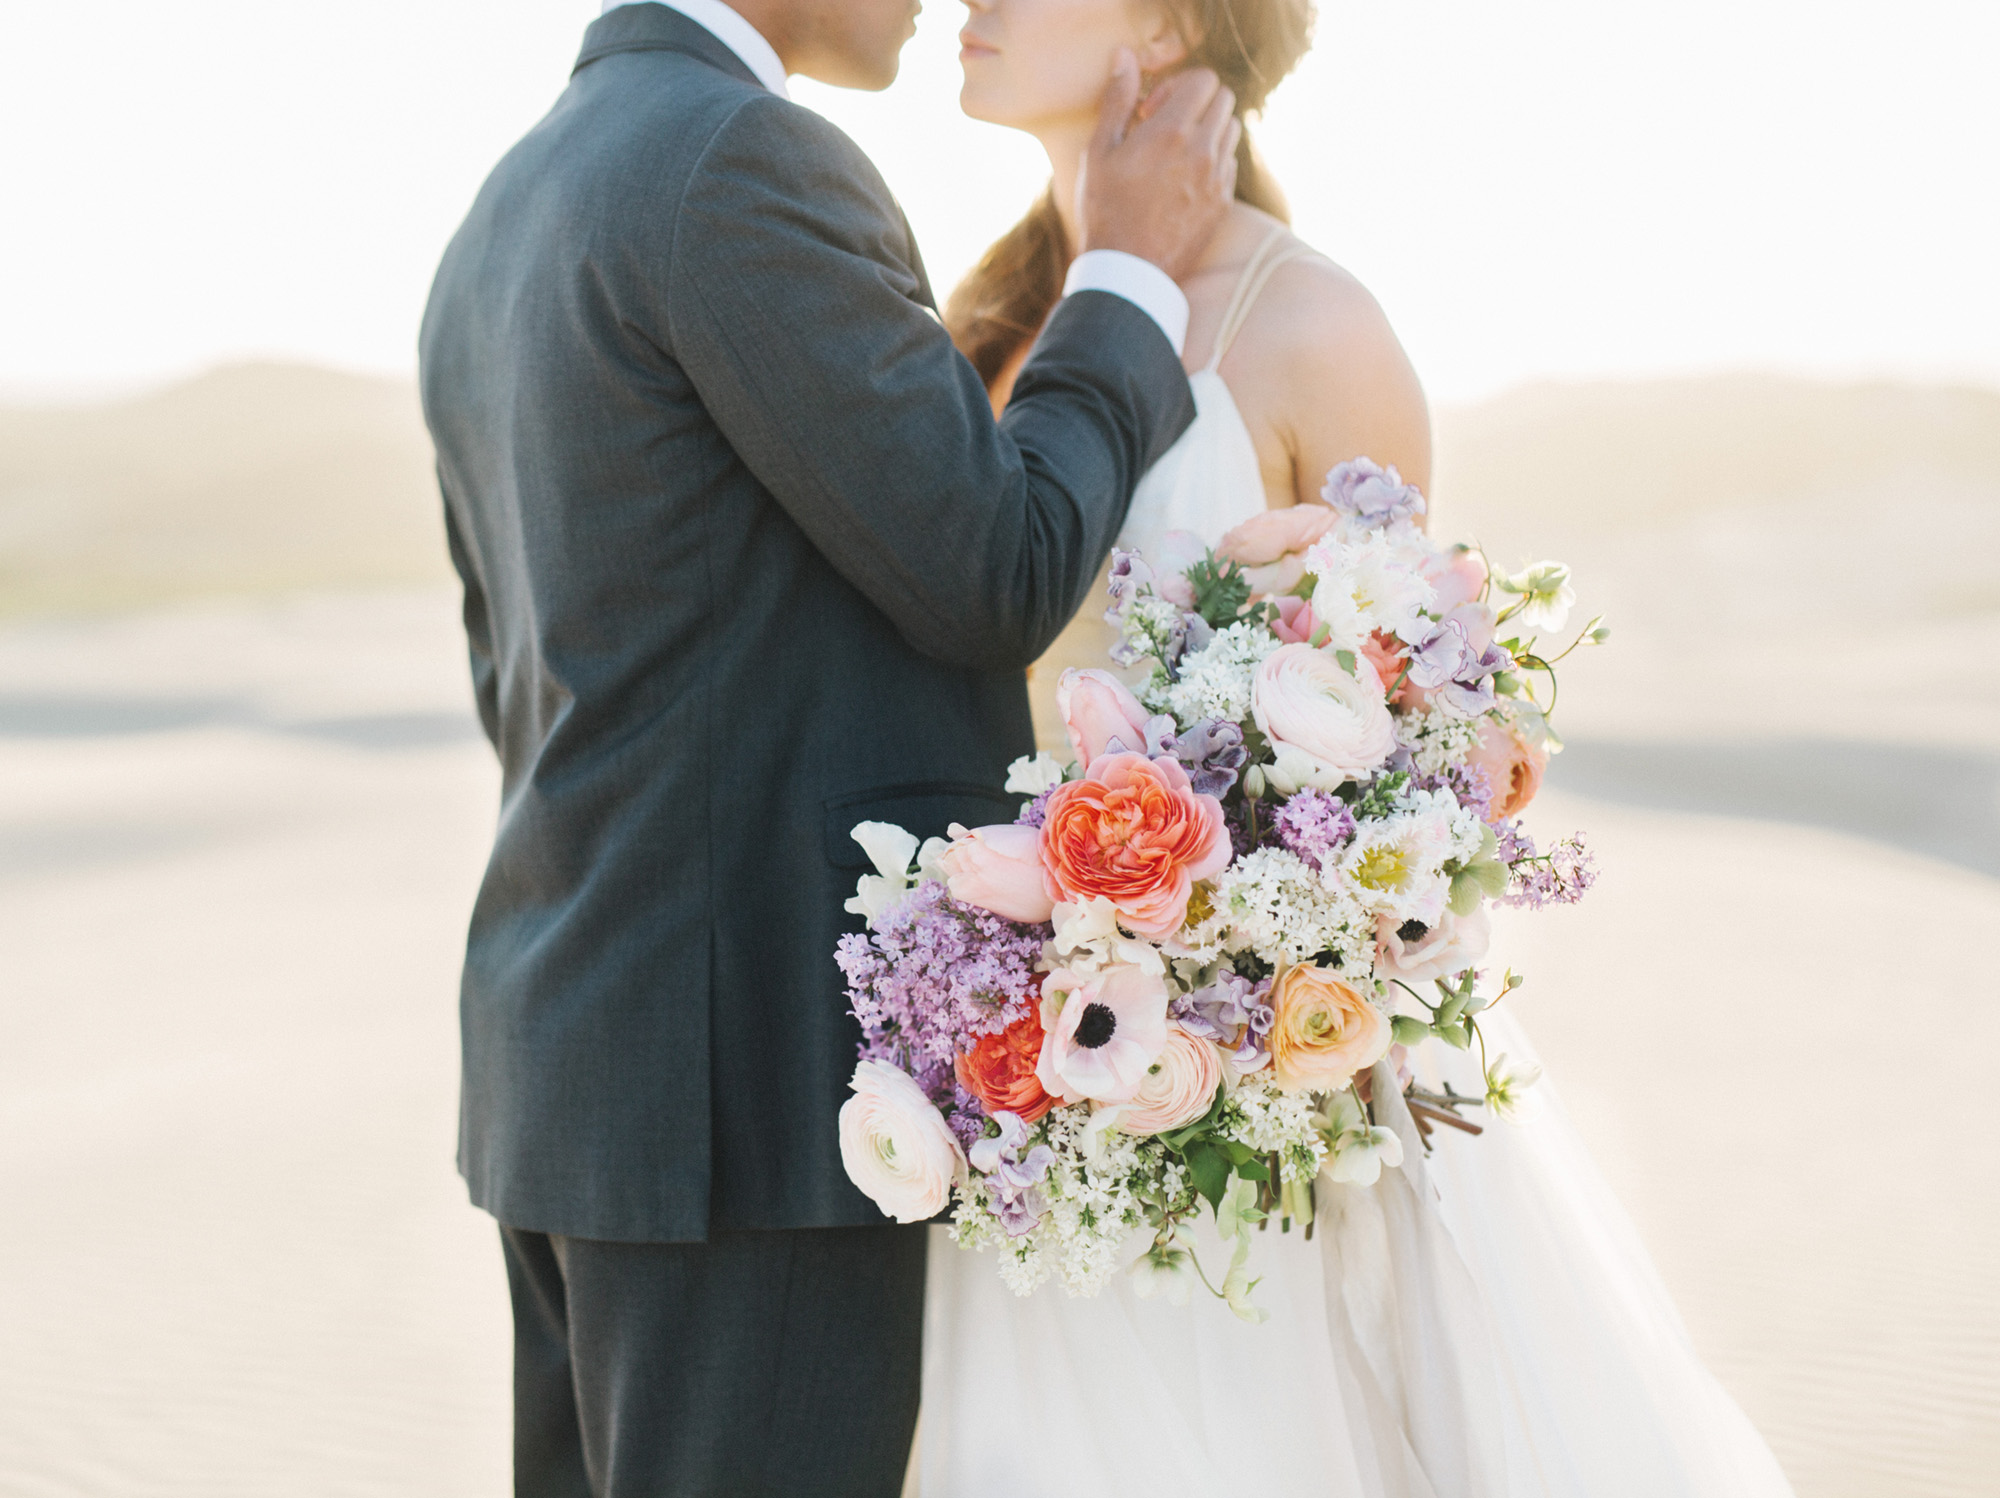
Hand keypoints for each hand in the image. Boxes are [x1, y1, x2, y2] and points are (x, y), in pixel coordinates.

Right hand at [1076, 52, 1240, 280]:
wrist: (1128, 271)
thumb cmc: (1105, 209)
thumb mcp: (1100, 151)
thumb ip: (1117, 99)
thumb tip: (1125, 57)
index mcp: (1172, 131)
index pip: (1205, 80)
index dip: (1179, 85)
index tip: (1153, 108)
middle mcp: (1202, 151)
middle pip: (1223, 100)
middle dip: (1197, 103)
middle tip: (1165, 126)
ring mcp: (1217, 179)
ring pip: (1231, 131)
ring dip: (1207, 131)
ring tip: (1175, 153)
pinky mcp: (1223, 204)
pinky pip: (1229, 165)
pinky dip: (1211, 162)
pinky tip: (1182, 180)